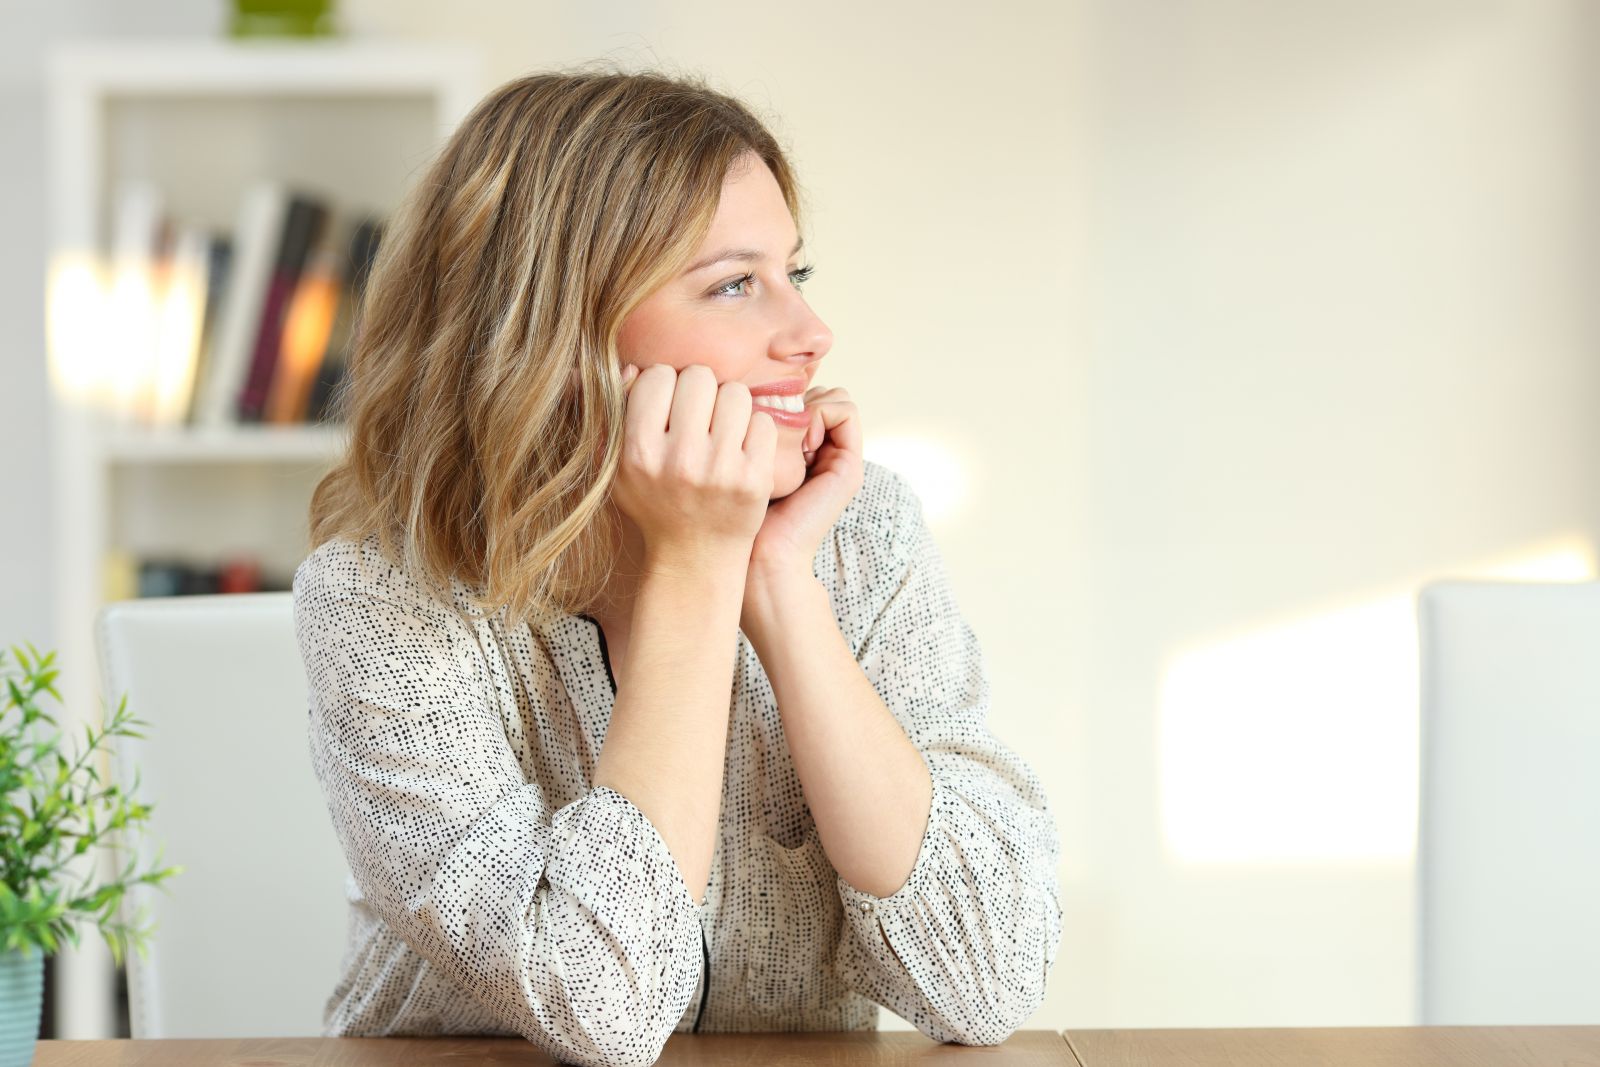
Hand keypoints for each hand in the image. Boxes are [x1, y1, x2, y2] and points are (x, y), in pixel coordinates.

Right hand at [612, 363, 777, 569]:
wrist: (695, 557)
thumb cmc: (655, 502)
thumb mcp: (614, 468)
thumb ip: (611, 417)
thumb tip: (629, 367)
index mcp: (639, 452)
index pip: (656, 376)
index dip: (664, 385)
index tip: (668, 408)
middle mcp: (680, 461)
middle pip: (699, 376)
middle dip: (700, 390)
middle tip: (699, 415)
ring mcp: (720, 470)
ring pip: (736, 393)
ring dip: (731, 406)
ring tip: (722, 430)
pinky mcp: (756, 479)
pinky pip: (763, 421)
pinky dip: (755, 430)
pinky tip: (742, 450)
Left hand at [747, 384, 863, 579]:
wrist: (759, 553)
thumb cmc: (736, 507)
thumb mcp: (738, 454)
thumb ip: (750, 422)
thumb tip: (750, 383)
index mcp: (802, 448)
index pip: (804, 393)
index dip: (784, 395)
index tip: (760, 420)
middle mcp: (825, 450)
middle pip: (822, 391)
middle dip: (798, 397)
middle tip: (774, 426)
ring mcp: (840, 457)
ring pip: (836, 395)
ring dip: (809, 404)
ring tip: (789, 436)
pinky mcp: (850, 466)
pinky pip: (845, 409)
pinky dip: (822, 413)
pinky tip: (802, 443)